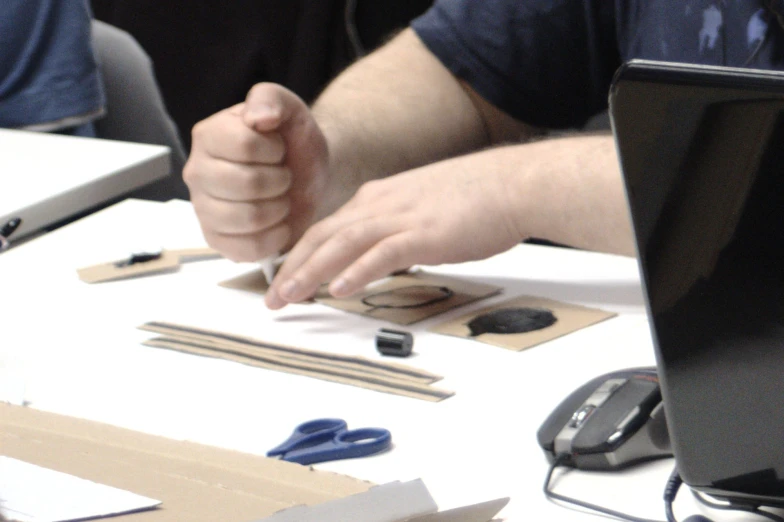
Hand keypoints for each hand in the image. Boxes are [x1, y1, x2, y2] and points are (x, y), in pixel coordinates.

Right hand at [184, 83, 328, 261]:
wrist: (307, 174)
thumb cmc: (292, 140)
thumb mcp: (288, 108)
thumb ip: (271, 100)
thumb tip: (257, 117)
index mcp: (208, 135)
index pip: (243, 145)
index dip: (274, 149)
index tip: (279, 149)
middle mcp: (197, 172)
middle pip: (246, 184)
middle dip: (279, 180)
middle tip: (283, 177)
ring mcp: (203, 209)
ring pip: (249, 218)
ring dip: (279, 209)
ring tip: (281, 198)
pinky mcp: (217, 240)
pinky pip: (248, 249)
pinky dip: (274, 238)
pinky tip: (278, 223)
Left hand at [265, 159, 523, 308]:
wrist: (513, 184)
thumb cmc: (475, 199)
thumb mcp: (421, 208)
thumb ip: (395, 229)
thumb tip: (381, 256)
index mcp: (380, 199)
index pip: (327, 228)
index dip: (300, 255)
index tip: (284, 279)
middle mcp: (382, 204)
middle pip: (324, 236)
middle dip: (293, 268)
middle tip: (272, 298)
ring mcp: (402, 217)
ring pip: (343, 244)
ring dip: (312, 271)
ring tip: (289, 297)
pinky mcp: (425, 233)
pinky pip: (384, 253)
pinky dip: (358, 271)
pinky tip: (340, 288)